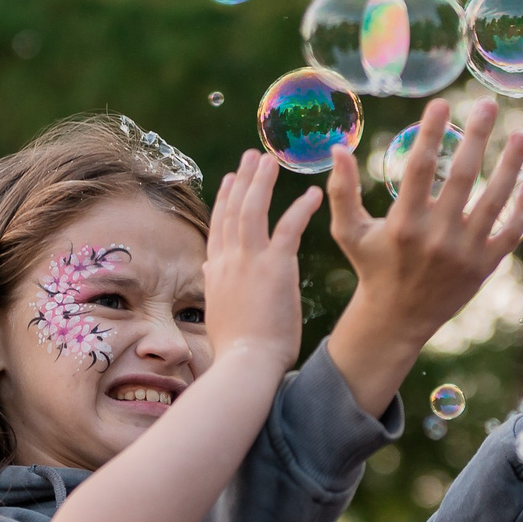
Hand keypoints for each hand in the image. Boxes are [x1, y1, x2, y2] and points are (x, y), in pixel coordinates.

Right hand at [203, 150, 325, 376]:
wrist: (244, 365)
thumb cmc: (237, 351)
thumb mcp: (219, 313)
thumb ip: (217, 288)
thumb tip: (209, 273)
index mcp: (216, 272)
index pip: (219, 227)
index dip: (224, 200)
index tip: (230, 179)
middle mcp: (228, 261)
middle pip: (233, 210)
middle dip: (243, 179)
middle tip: (252, 156)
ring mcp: (249, 262)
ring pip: (253, 210)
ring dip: (262, 181)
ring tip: (271, 160)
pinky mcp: (275, 267)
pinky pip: (288, 227)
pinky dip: (300, 208)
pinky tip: (313, 193)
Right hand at [323, 99, 522, 412]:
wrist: (397, 320)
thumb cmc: (373, 267)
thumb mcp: (349, 233)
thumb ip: (343, 191)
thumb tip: (338, 147)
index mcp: (404, 224)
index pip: (420, 168)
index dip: (431, 132)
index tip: (441, 103)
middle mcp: (436, 237)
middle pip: (464, 176)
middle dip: (477, 136)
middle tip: (487, 105)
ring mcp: (464, 253)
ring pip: (495, 200)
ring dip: (512, 165)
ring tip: (522, 135)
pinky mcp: (483, 267)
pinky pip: (510, 232)